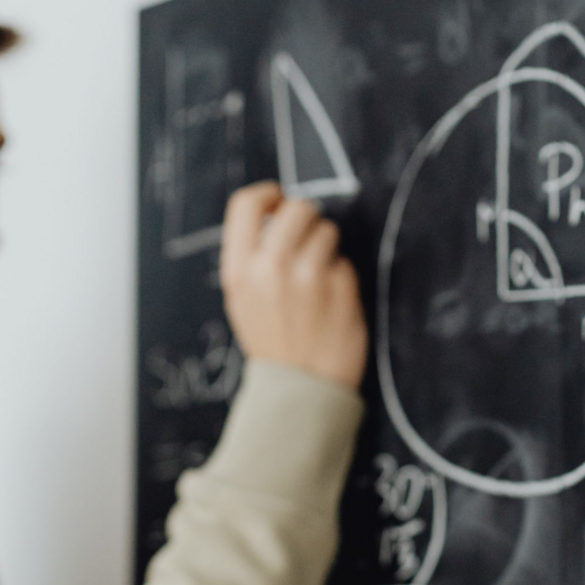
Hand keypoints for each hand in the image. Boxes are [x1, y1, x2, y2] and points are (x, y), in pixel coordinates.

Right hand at [219, 183, 367, 391]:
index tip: (279, 201)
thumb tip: (273, 216)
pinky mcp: (340, 286)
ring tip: (318, 282)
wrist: (301, 388)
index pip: (247, 204)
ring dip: (327, 249)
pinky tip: (331, 303)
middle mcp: (270, 267)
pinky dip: (341, 278)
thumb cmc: (274, 344)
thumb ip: (252, 259)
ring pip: (327, 231)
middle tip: (308, 242)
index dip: (267, 196)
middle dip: (307, 219)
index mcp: (239, 271)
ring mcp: (308, 275)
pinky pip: (345, 263)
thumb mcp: (243, 301)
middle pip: (296, 208)